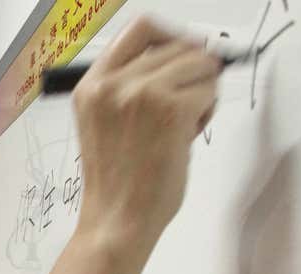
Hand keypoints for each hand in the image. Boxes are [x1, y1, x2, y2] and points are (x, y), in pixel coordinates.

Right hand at [71, 17, 222, 243]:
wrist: (116, 218)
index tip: (187, 54)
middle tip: (184, 107)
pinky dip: (207, 111)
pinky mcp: (171, 109)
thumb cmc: (116, 178)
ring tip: (182, 125)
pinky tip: (187, 136)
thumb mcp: (104, 121)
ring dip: (202, 91)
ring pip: (200, 65)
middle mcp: (112, 83)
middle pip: (179, 45)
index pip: (140, 28)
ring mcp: (141, 93)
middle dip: (192, 72)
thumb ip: (129, 85)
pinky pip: (209, 90)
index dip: (173, 35)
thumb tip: (185, 54)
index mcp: (91, 84)